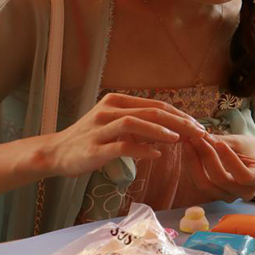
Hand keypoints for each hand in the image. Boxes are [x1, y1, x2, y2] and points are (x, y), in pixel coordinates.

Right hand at [40, 92, 206, 177]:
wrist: (56, 153)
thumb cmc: (88, 140)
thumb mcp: (112, 123)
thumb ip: (137, 122)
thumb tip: (169, 128)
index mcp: (115, 101)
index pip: (155, 105)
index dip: (179, 115)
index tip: (198, 126)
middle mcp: (108, 111)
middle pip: (150, 111)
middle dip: (178, 121)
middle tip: (198, 132)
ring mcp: (100, 129)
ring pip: (135, 123)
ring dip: (161, 130)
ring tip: (180, 139)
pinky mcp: (94, 149)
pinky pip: (121, 146)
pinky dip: (141, 149)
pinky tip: (157, 154)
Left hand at [183, 133, 254, 202]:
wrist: (249, 163)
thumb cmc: (249, 150)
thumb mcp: (241, 143)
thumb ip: (223, 141)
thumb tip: (202, 136)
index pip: (244, 176)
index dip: (230, 160)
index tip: (220, 143)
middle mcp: (245, 192)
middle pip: (221, 180)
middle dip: (206, 156)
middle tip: (195, 137)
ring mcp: (229, 196)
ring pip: (206, 185)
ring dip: (194, 162)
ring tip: (188, 143)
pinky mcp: (214, 195)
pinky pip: (200, 183)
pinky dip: (192, 167)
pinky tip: (188, 152)